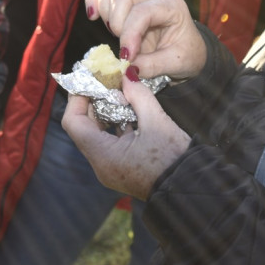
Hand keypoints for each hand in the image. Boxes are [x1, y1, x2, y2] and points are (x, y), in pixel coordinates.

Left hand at [62, 76, 190, 199]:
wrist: (191, 188)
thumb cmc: (174, 159)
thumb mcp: (157, 122)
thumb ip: (139, 96)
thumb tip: (127, 76)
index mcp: (103, 155)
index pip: (73, 122)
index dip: (78, 98)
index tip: (90, 79)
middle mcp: (101, 164)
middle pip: (83, 127)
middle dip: (93, 101)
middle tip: (106, 80)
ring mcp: (110, 168)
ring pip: (96, 134)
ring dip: (105, 111)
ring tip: (120, 91)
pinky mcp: (121, 168)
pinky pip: (109, 142)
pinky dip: (116, 124)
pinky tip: (130, 109)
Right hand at [85, 0, 206, 80]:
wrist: (188, 49)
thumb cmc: (186, 54)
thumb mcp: (177, 64)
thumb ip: (151, 66)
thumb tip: (126, 69)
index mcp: (172, 7)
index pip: (143, 12)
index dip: (130, 34)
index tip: (127, 57)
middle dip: (118, 24)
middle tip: (125, 47)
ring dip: (107, 14)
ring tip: (117, 34)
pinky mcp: (126, 1)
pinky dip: (95, 1)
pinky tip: (94, 17)